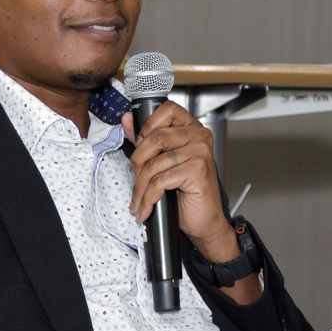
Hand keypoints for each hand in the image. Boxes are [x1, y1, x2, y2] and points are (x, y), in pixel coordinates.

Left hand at [120, 105, 239, 262]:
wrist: (204, 220)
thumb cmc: (186, 192)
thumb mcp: (162, 162)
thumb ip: (145, 139)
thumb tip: (127, 118)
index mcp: (191, 128)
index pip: (167, 110)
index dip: (147, 127)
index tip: (139, 147)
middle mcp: (200, 136)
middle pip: (155, 138)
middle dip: (137, 162)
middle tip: (135, 180)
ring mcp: (201, 152)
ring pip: (155, 163)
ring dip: (140, 186)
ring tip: (139, 200)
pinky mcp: (198, 171)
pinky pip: (161, 181)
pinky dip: (148, 197)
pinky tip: (146, 208)